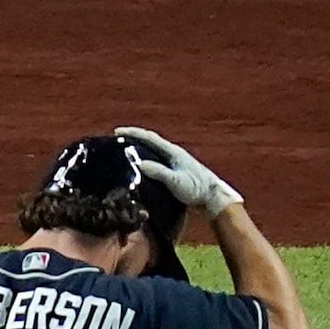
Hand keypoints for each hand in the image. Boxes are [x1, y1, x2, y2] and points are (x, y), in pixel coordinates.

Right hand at [117, 126, 241, 215]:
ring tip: (123, 151)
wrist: (213, 197)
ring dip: (138, 147)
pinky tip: (139, 166)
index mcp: (172, 152)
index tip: (117, 132)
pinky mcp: (175, 170)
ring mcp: (175, 161)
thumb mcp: (175, 181)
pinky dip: (144, 158)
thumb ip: (158, 172)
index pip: (149, 138)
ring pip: (153, 150)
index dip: (133, 133)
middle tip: (117, 140)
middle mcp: (173, 153)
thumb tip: (139, 164)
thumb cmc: (196, 188)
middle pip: (150, 141)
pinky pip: (156, 159)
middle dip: (133, 138)